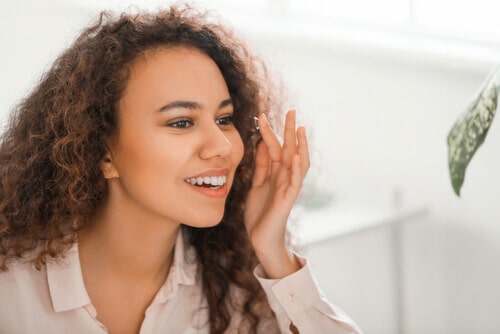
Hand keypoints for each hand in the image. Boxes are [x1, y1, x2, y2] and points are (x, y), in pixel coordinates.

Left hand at [244, 110, 309, 278]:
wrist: (260, 238)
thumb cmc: (260, 213)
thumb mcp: (257, 184)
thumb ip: (261, 166)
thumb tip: (262, 143)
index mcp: (276, 173)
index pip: (275, 147)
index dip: (269, 132)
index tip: (262, 115)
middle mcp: (285, 177)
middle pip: (290, 149)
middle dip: (290, 130)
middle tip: (291, 110)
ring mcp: (288, 188)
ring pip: (299, 162)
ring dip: (300, 145)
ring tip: (300, 129)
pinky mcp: (287, 200)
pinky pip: (295, 182)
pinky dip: (297, 168)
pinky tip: (297, 156)